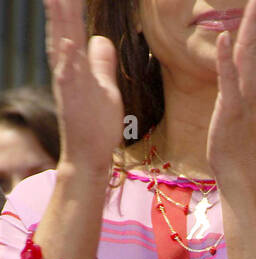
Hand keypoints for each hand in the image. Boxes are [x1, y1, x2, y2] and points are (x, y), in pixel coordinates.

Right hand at [45, 0, 123, 177]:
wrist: (89, 156)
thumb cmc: (96, 124)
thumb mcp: (105, 87)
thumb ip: (102, 63)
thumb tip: (100, 39)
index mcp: (74, 63)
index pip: (70, 26)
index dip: (69, 4)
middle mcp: (67, 69)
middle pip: (63, 28)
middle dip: (60, 4)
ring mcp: (69, 84)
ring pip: (62, 46)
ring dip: (59, 21)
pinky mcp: (73, 101)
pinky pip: (69, 77)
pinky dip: (68, 59)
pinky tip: (69, 42)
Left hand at [207, 0, 255, 193]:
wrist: (241, 171)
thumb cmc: (242, 139)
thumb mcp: (251, 102)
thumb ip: (255, 78)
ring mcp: (247, 97)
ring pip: (249, 55)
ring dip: (250, 27)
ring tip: (254, 1)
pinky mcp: (232, 108)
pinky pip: (229, 79)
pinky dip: (226, 57)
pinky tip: (224, 36)